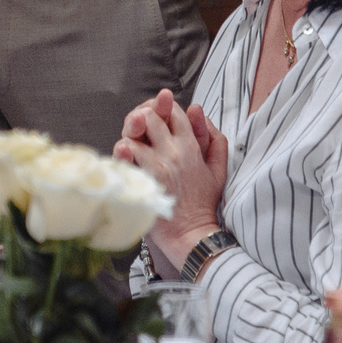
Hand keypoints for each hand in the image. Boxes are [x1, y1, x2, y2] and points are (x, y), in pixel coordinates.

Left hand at [115, 88, 226, 255]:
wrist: (191, 231)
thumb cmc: (203, 203)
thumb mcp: (219, 170)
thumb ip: (216, 142)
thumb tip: (202, 116)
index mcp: (190, 146)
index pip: (174, 113)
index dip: (163, 110)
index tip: (158, 119)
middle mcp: (172, 151)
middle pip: (150, 117)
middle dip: (142, 118)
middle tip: (140, 128)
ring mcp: (156, 163)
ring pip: (133, 134)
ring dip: (130, 136)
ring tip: (131, 144)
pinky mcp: (142, 177)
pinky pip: (126, 155)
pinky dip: (122, 151)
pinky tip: (124, 153)